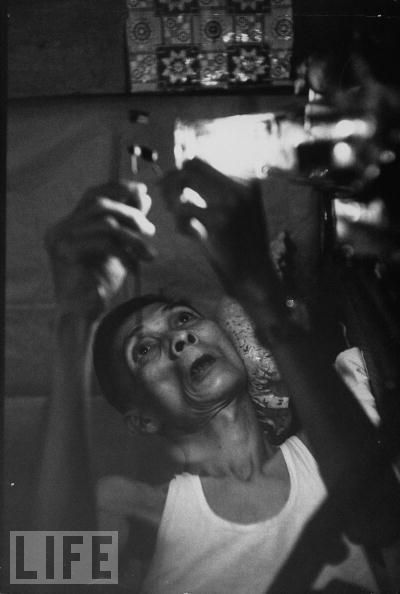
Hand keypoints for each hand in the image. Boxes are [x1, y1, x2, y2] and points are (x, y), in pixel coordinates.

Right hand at [45, 181, 155, 319]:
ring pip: (104, 222)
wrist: (86, 313)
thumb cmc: (101, 281)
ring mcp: (60, 240)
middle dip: (130, 213)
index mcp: (69, 224)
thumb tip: (143, 195)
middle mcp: (60, 229)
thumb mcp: (119, 245)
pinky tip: (134, 266)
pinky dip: (124, 252)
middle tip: (150, 230)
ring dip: (132, 235)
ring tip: (148, 252)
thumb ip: (127, 221)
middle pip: (99, 204)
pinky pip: (103, 242)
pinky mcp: (67, 253)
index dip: (117, 188)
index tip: (142, 191)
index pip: (92, 195)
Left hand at [161, 159, 281, 308]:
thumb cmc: (239, 247)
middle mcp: (241, 185)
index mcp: (246, 180)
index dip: (179, 173)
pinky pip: (184, 210)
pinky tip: (190, 234)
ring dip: (173, 199)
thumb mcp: (230, 212)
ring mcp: (232, 201)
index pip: (201, 162)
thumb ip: (210, 193)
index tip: (167, 188)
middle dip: (171, 180)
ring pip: (185, 181)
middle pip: (191, 165)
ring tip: (177, 218)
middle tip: (166, 202)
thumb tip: (174, 175)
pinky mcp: (220, 221)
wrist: (255, 276)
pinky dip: (180, 223)